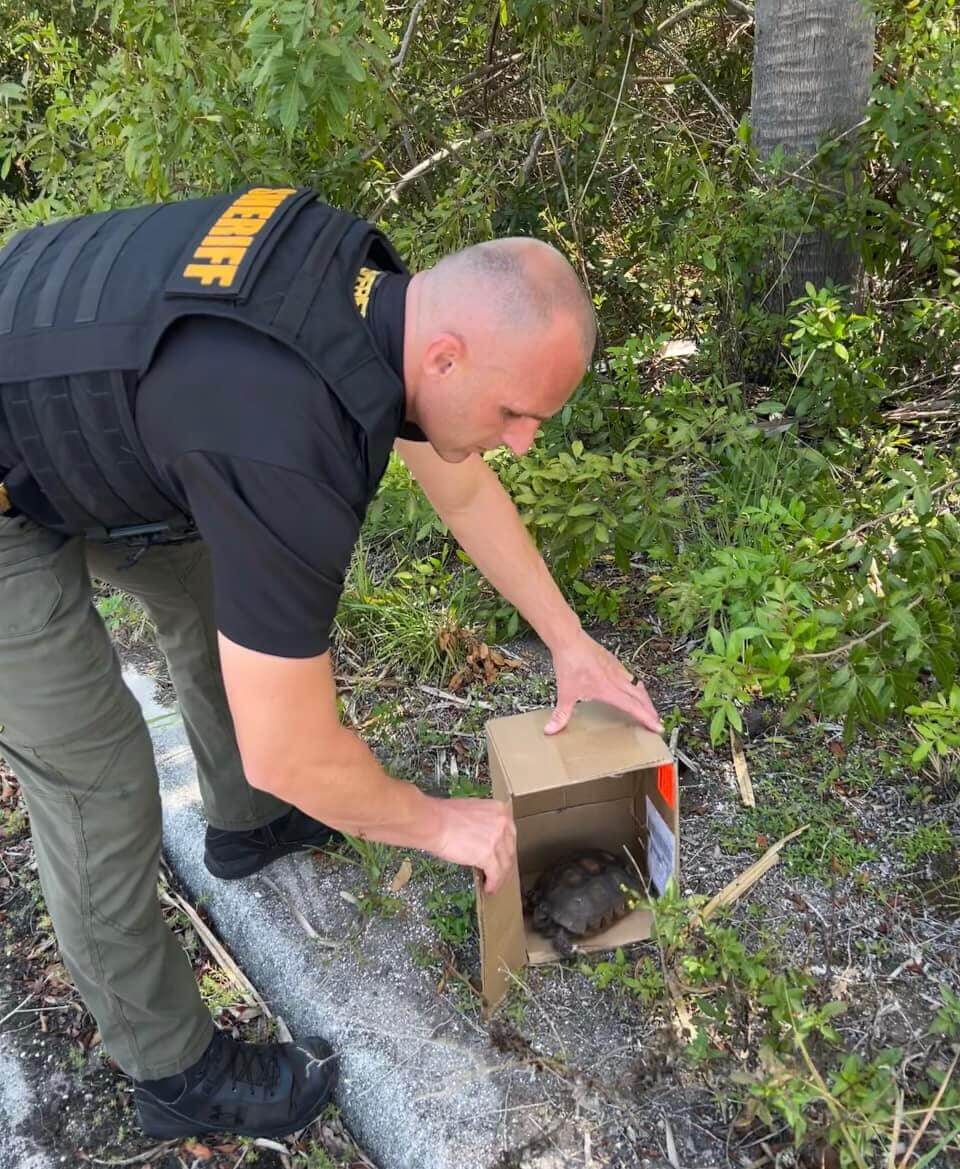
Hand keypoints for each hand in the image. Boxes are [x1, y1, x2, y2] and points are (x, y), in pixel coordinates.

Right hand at [432, 797, 516, 893]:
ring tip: (493, 883)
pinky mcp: (488, 856)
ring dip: (500, 876)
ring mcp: (497, 840)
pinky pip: (496, 874)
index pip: (509, 833)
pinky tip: (488, 888)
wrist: (433, 822)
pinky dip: (493, 883)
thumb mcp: (472, 813)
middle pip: (509, 849)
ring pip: (505, 864)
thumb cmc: (443, 816)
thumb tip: (482, 838)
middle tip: (498, 872)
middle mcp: (502, 823)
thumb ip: (483, 823)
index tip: (501, 855)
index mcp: (499, 810)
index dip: (504, 848)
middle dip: (504, 863)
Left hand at [545, 629, 662, 735]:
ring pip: (637, 685)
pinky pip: (630, 676)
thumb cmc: (569, 663)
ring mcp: (616, 668)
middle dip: (650, 711)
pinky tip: (630, 687)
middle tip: (656, 721)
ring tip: (646, 707)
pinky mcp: (613, 661)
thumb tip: (552, 730)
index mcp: (608, 689)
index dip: (647, 718)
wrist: (569, 639)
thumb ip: (561, 714)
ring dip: (644, 698)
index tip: (657, 727)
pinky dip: (635, 685)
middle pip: (641, 697)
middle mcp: (617, 679)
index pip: (633, 707)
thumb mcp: (565, 692)